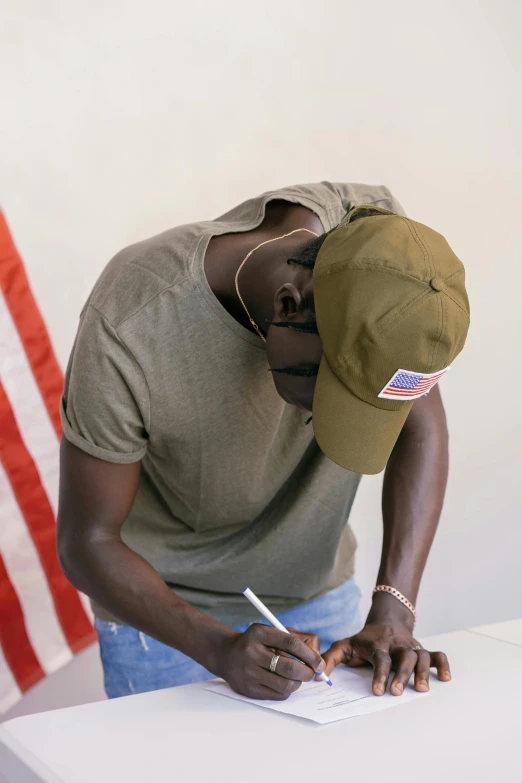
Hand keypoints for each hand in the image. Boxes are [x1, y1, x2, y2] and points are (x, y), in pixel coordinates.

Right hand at [214, 623, 325, 700]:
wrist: (226, 654)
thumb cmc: (255, 643)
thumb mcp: (269, 632)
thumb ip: (293, 641)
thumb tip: (317, 661)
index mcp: (259, 633)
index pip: (291, 643)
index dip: (309, 655)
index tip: (319, 663)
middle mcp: (252, 652)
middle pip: (289, 667)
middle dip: (307, 672)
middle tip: (311, 673)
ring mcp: (248, 672)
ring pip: (285, 685)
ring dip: (297, 683)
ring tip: (297, 678)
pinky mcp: (248, 689)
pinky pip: (277, 695)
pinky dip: (286, 691)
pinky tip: (284, 683)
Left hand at [323, 612, 450, 695]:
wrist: (386, 622)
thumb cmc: (365, 640)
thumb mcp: (345, 645)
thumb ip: (331, 658)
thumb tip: (318, 674)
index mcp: (378, 645)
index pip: (380, 658)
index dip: (380, 674)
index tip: (377, 691)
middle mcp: (397, 645)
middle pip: (403, 656)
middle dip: (401, 674)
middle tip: (397, 693)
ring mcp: (411, 646)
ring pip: (421, 656)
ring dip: (422, 672)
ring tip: (421, 690)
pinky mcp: (423, 649)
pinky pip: (437, 654)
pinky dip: (443, 664)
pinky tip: (444, 678)